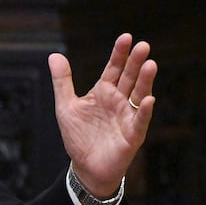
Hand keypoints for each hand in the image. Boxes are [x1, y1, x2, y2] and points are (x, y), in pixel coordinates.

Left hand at [48, 34, 156, 197]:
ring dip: (145, 81)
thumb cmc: (78, 136)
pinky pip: (139, 121)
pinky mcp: (132, 135)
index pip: (113, 68)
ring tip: (150, 64)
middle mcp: (119, 101)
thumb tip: (54, 55)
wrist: (85, 167)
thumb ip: (62, 81)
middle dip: (136, 62)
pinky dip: (143, 111)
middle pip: (129, 78)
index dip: (119, 54)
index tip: (126, 37)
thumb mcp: (65, 106)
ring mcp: (127, 117)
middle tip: (143, 46)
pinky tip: (148, 99)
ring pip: (138, 95)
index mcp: (104, 92)